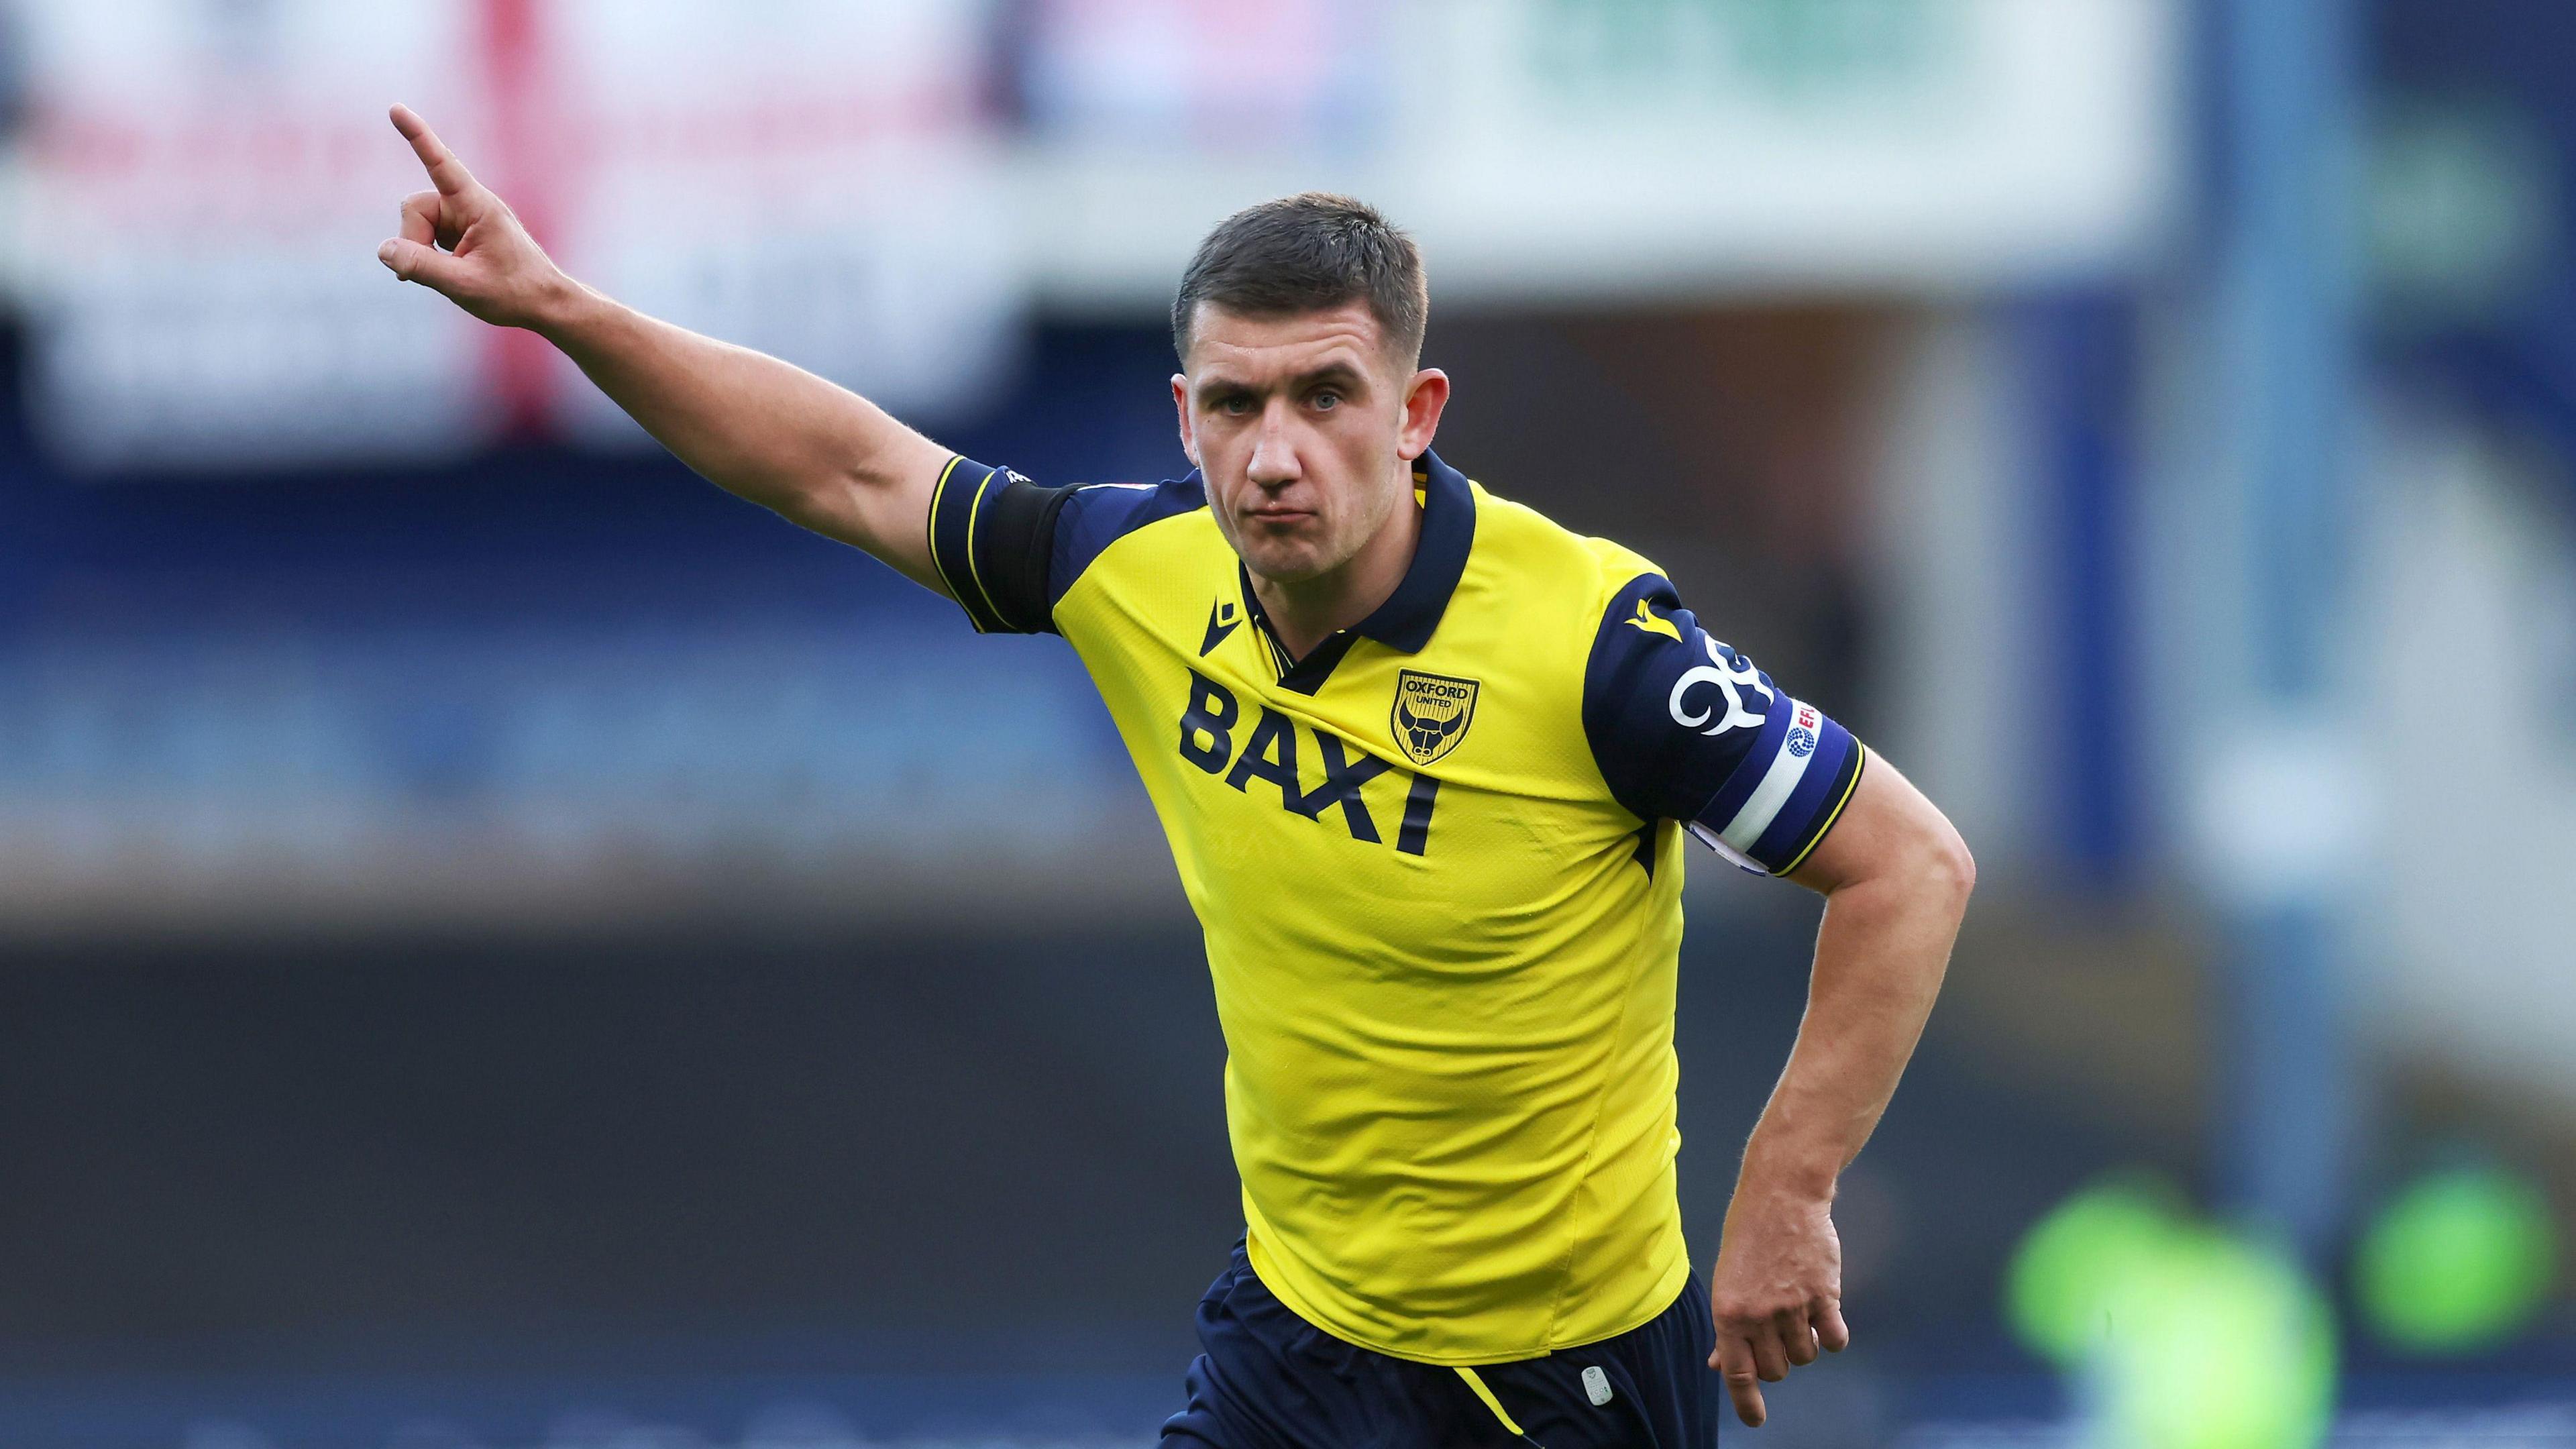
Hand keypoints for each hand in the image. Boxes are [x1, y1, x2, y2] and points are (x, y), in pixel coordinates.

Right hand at [376, 104, 571, 329]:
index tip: (396, 109)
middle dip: (412, 239)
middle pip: (415, 206)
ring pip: (417, 222)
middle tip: (430, 273)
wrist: (545, 304)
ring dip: (419, 250)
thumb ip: (421, 266)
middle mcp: (469, 205)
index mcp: (478, 206)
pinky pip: (424, 236)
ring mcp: (462, 218)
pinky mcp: (458, 233)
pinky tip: (439, 273)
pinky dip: (423, 255)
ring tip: (447, 276)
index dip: (417, 136)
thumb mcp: (464, 284)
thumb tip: (384, 250)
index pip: (441, 164)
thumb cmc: (514, 293)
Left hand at [1706, 1182, 1850, 1427]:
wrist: (1781, 1195)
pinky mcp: (1825, 1296)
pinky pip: (1835, 1340)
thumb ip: (1728, 1326)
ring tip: (1798, 1316)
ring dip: (1804, 1346)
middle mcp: (1759, 1314)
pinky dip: (1832, 1337)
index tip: (1755, 1420)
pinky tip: (1825, 1319)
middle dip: (1777, 1362)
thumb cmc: (1748, 1235)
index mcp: (1728, 1312)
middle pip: (1775, 1370)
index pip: (1737, 1374)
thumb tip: (1720, 1365)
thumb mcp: (1726, 1280)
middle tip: (1776, 1335)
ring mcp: (1793, 1306)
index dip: (1747, 1403)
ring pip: (1805, 1357)